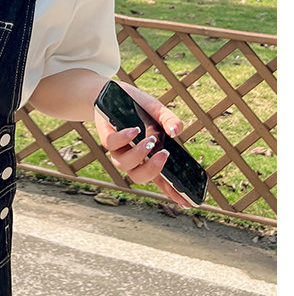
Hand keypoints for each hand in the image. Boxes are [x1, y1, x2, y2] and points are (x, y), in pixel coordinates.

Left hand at [94, 82, 187, 206]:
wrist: (113, 92)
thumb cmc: (139, 106)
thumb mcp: (159, 111)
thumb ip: (170, 120)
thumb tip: (177, 131)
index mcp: (150, 156)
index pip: (162, 179)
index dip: (173, 193)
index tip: (188, 203)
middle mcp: (134, 158)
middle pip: (141, 177)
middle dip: (154, 170)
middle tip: (164, 156)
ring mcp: (119, 151)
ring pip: (125, 165)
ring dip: (139, 154)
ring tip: (151, 140)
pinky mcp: (107, 138)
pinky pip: (112, 145)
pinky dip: (124, 139)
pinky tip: (134, 130)